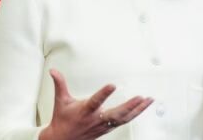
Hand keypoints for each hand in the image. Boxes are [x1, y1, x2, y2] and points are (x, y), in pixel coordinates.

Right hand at [39, 69, 153, 139]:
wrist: (63, 139)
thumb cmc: (63, 119)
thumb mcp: (60, 100)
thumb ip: (60, 84)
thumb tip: (53, 71)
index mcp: (84, 111)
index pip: (95, 102)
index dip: (103, 94)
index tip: (112, 85)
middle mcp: (96, 119)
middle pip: (116, 114)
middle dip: (129, 106)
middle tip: (140, 97)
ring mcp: (104, 125)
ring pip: (124, 119)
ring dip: (138, 110)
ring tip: (148, 100)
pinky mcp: (109, 128)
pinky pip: (125, 121)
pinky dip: (135, 113)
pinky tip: (143, 106)